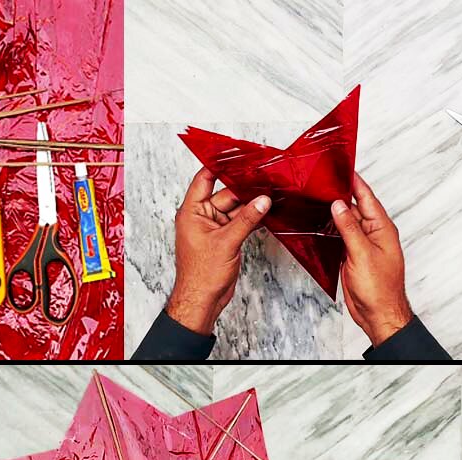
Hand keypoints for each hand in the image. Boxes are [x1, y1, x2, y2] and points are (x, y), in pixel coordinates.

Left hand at [166, 167, 271, 335]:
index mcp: (191, 212)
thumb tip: (262, 201)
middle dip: (244, 189)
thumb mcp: (226, 242)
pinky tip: (265, 213)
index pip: (204, 180)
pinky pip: (240, 222)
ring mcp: (214, 228)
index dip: (218, 167)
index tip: (235, 157)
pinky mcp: (225, 239)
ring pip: (235, 209)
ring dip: (251, 205)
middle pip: (225, 194)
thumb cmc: (202, 275)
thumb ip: (247, 219)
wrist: (203, 299)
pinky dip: (252, 218)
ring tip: (270, 196)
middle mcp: (202, 217)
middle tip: (265, 181)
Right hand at [332, 172, 413, 346]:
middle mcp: (373, 233)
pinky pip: (340, 236)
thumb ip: (349, 227)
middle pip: (354, 206)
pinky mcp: (352, 255)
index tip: (340, 166)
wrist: (378, 315)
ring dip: (332, 211)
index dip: (353, 181)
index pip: (367, 196)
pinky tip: (317, 222)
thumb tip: (338, 204)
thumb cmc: (379, 288)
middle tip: (318, 179)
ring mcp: (362, 244)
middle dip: (338, 193)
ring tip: (313, 196)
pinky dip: (330, 228)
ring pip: (345, 221)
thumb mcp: (362, 253)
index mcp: (382, 228)